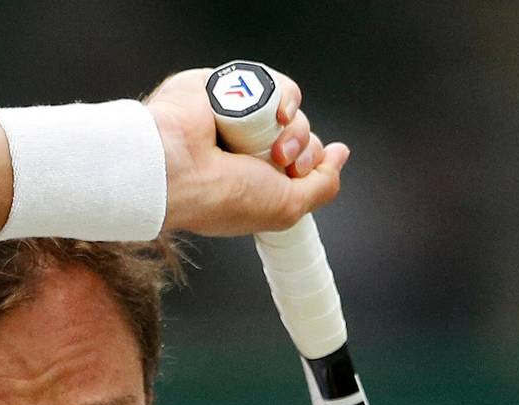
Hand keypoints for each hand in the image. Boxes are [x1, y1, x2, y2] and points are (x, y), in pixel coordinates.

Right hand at [144, 67, 348, 236]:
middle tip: (280, 161)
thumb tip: (340, 155)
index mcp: (257, 179)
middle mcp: (249, 149)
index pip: (302, 163)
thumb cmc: (220, 195)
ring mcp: (240, 117)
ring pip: (291, 112)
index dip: (311, 167)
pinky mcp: (232, 86)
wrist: (178, 166)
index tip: (298, 174)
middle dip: (302, 149)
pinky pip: (274, 83)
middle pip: (301, 136)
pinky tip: (268, 112)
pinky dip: (280, 97)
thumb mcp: (287, 208)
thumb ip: (322, 185)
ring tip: (267, 142)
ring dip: (291, 128)